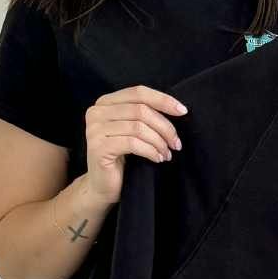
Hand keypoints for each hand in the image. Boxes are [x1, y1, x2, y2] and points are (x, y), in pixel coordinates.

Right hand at [84, 84, 187, 205]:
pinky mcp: (98, 147)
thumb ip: (144, 115)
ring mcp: (94, 129)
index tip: (183, 111)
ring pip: (138, 127)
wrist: (102, 186)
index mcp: (105, 103)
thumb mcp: (132, 130)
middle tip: (176, 143)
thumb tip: (177, 109)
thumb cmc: (122, 158)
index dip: (163, 100)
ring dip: (159, 141)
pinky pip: (132, 143)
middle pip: (141, 110)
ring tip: (167, 153)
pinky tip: (157, 158)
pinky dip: (150, 151)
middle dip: (164, 127)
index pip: (138, 92)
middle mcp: (96, 112)